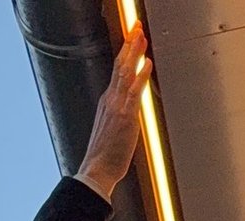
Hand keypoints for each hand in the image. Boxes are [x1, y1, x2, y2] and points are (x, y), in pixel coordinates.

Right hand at [75, 23, 151, 202]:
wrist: (97, 170)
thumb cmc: (104, 157)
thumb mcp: (111, 132)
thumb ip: (119, 119)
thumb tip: (127, 116)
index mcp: (107, 102)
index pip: (117, 71)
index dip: (124, 53)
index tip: (132, 39)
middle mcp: (110, 100)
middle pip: (120, 65)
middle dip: (129, 44)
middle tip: (136, 26)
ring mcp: (117, 107)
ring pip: (126, 72)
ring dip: (135, 52)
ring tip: (141, 35)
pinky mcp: (126, 117)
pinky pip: (134, 92)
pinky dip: (141, 75)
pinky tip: (147, 63)